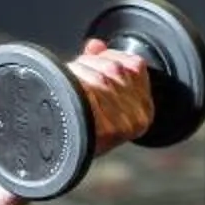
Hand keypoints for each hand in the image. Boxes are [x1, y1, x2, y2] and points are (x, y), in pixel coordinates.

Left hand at [71, 38, 154, 156]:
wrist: (59, 160)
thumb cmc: (79, 128)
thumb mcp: (100, 97)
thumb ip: (101, 67)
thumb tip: (96, 45)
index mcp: (145, 109)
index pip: (135, 65)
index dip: (109, 57)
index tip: (93, 63)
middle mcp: (140, 117)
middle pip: (114, 68)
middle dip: (88, 65)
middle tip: (74, 76)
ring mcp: (124, 124)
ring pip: (100, 76)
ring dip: (77, 74)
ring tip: (67, 84)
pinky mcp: (106, 129)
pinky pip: (89, 90)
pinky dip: (73, 85)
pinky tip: (65, 93)